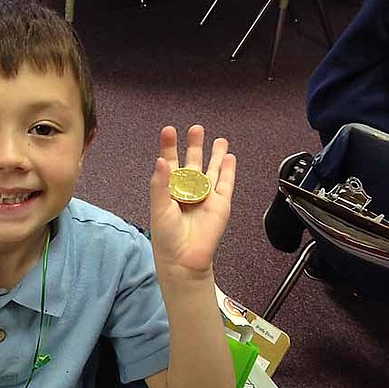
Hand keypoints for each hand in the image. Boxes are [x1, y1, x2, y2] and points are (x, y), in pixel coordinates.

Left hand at [148, 125, 234, 280]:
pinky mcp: (220, 204)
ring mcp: (205, 197)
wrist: (184, 259)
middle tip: (196, 128)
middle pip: (192, 163)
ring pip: (211, 170)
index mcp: (170, 190)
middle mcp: (188, 191)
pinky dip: (228, 170)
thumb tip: (160, 160)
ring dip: (215, 154)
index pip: (170, 164)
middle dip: (194, 145)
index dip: (169, 147)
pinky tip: (229, 157)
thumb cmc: (167, 238)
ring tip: (218, 139)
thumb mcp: (159, 209)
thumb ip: (160, 184)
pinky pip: (226, 183)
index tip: (168, 131)